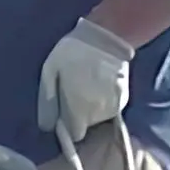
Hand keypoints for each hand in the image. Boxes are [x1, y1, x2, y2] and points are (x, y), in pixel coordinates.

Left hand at [37, 17, 133, 147]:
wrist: (108, 35)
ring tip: (88, 84)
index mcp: (78, 111)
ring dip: (92, 107)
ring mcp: (114, 107)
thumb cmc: (73, 52)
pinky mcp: (124, 98)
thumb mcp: (49, 73)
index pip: (74, 134)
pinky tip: (100, 83)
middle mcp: (98, 115)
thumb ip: (47, 103)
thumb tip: (46, 127)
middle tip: (75, 90)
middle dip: (79, 114)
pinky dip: (104, 100)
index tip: (64, 112)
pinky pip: (109, 107)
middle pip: (86, 125)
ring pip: (98, 117)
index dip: (68, 125)